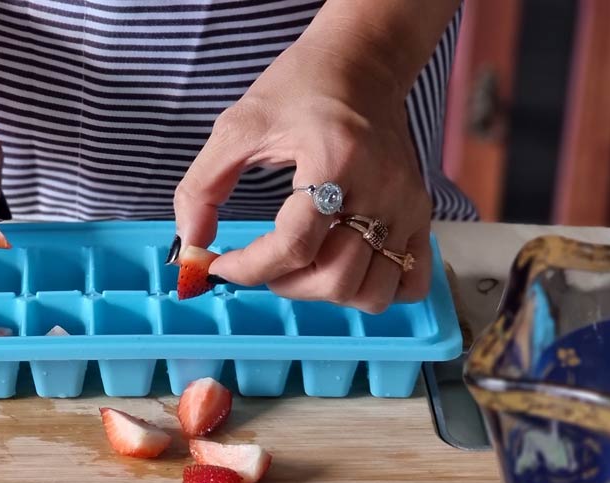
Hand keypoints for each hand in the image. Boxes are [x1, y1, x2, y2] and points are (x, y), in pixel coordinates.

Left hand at [173, 41, 432, 313]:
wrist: (363, 62)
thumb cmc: (301, 88)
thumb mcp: (237, 126)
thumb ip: (201, 187)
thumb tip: (188, 245)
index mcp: (333, 162)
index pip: (293, 247)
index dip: (248, 269)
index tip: (221, 265)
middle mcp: (379, 188)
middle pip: (336, 279)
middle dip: (286, 285)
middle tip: (264, 263)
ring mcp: (406, 205)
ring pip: (373, 292)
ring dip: (328, 294)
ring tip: (302, 267)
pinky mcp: (420, 214)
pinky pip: (410, 281)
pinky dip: (377, 290)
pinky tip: (346, 267)